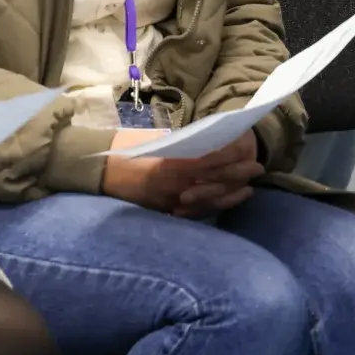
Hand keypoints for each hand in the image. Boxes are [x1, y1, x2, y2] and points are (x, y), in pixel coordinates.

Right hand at [101, 129, 262, 215]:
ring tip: (249, 186)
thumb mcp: (153, 141)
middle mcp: (173, 188)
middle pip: (214, 183)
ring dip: (232, 194)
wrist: (97, 171)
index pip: (208, 162)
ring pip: (209, 201)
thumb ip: (180, 145)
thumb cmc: (123, 149)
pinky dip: (215, 206)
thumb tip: (208, 142)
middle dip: (238, 175)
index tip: (246, 149)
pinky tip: (228, 200)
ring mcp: (170, 203)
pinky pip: (197, 213)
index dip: (230, 157)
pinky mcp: (167, 213)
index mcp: (169, 166)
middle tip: (257, 167)